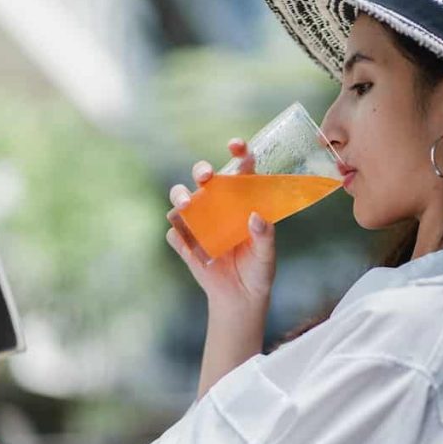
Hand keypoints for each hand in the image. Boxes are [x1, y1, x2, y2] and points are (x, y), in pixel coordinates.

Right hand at [166, 138, 275, 308]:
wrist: (241, 298)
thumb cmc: (258, 270)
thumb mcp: (267, 254)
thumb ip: (265, 236)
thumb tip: (256, 217)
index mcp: (242, 199)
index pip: (239, 168)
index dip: (239, 152)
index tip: (236, 145)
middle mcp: (218, 204)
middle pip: (204, 177)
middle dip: (202, 170)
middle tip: (206, 176)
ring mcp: (198, 221)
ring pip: (180, 197)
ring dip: (180, 195)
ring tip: (186, 204)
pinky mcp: (185, 242)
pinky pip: (175, 232)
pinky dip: (178, 232)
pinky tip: (187, 242)